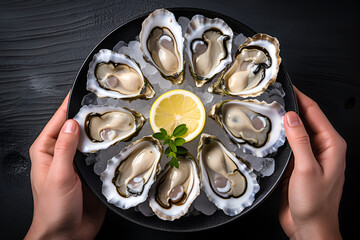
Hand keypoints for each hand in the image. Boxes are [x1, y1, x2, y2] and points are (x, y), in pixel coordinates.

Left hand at [25, 93, 105, 239]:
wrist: (67, 234)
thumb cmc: (53, 209)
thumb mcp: (58, 175)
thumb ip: (65, 148)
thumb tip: (72, 123)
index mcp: (46, 150)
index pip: (58, 120)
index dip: (69, 105)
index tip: (82, 91)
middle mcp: (62, 154)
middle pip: (76, 128)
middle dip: (89, 116)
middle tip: (105, 104)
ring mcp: (77, 163)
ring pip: (90, 140)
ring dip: (100, 132)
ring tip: (115, 119)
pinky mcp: (90, 173)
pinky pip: (100, 155)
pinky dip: (108, 148)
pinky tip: (118, 143)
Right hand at [279, 86, 345, 239]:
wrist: (309, 227)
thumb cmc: (315, 204)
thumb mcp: (307, 170)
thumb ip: (300, 141)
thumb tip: (292, 117)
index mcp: (331, 145)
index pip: (314, 112)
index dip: (301, 97)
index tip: (288, 86)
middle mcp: (321, 148)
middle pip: (305, 120)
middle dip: (290, 107)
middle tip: (273, 97)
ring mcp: (309, 156)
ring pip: (294, 132)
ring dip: (283, 122)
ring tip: (268, 111)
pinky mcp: (298, 164)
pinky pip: (288, 144)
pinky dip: (279, 137)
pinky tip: (268, 134)